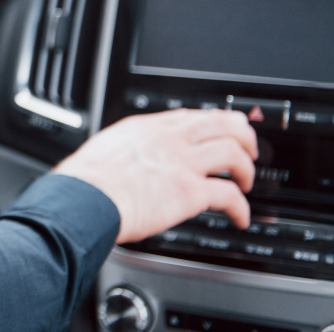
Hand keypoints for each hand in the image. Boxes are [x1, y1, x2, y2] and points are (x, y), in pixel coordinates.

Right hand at [51, 109, 257, 243]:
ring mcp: (183, 164)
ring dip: (246, 169)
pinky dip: (241, 208)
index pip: (192, 116)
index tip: (225, 127)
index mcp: (148, 128)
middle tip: (249, 148)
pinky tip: (241, 217)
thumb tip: (125, 156)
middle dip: (243, 136)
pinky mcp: (190, 192)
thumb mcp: (105, 147)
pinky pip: (229, 196)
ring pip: (234, 154)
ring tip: (246, 182)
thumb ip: (126, 147)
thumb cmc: (84, 181)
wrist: (83, 198)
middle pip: (222, 125)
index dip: (215, 121)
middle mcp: (170, 140)